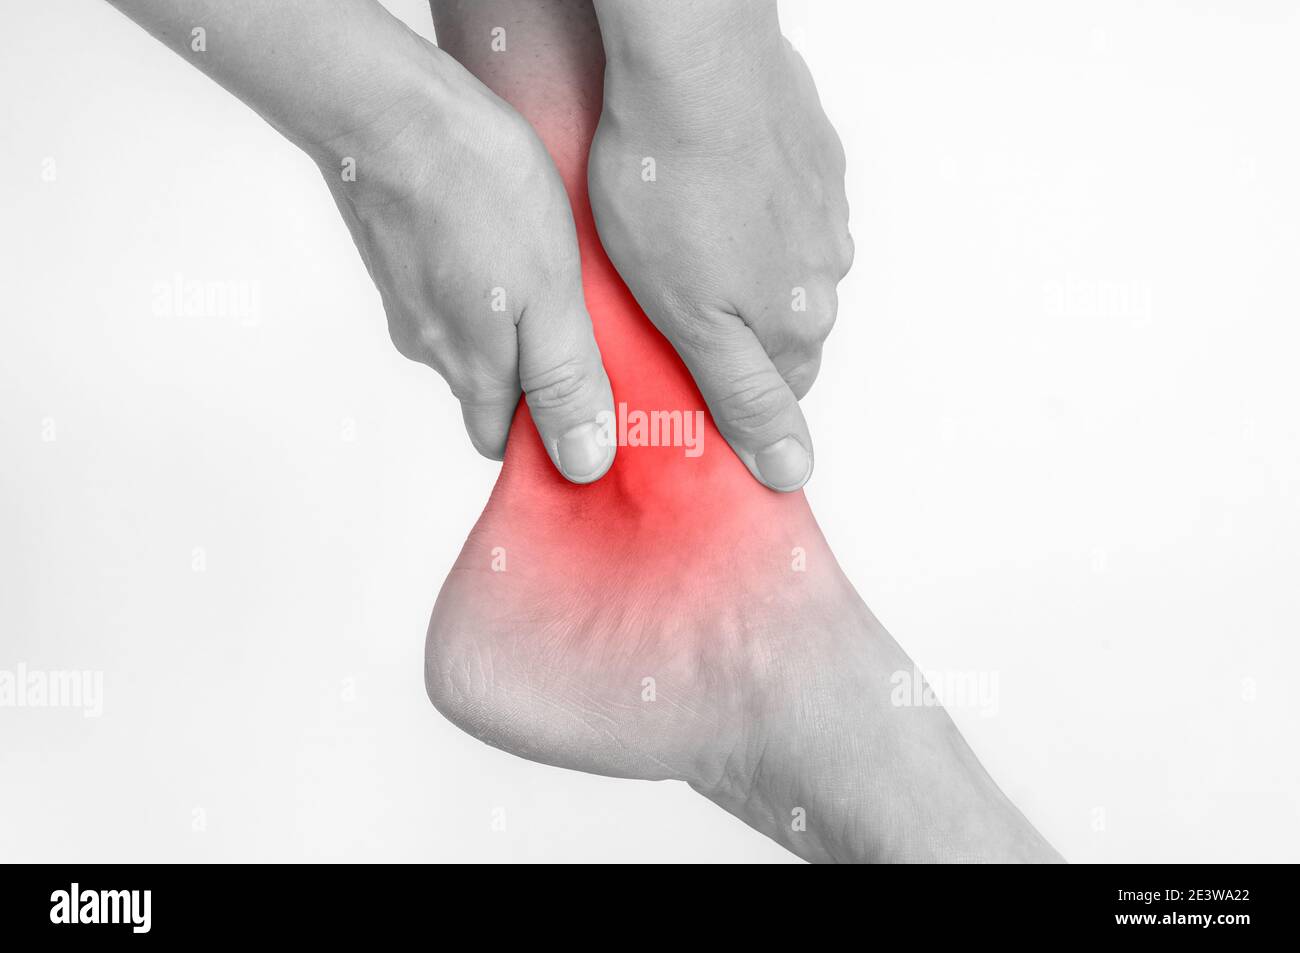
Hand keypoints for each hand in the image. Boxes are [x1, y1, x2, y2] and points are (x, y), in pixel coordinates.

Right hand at [321, 49, 615, 481]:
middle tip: (592, 336)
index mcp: (473, 368)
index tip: (591, 412)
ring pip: (471, 336)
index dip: (546, 439)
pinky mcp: (401, 255)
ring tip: (559, 277)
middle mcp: (432, 346)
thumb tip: (582, 464)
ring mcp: (409, 299)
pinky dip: (487, 281)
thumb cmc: (477, 191)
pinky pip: (453, 290)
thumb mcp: (550, 295)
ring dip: (514, 323)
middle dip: (538, 377)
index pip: (504, 442)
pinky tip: (514, 241)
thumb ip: (565, 381)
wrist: (387, 108)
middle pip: (490, 390)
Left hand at [589, 2, 851, 490]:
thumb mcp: (692, 321)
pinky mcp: (810, 154)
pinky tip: (702, 188)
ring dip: (739, 264)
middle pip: (780, 328)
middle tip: (665, 301)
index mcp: (798, 320)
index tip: (683, 374)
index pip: (776, 391)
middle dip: (730, 327)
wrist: (694, 66)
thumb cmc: (671, 188)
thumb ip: (744, 397)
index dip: (726, 390)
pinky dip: (748, 207)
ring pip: (780, 264)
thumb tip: (792, 469)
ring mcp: (824, 207)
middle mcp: (827, 270)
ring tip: (675, 237)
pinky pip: (782, 203)